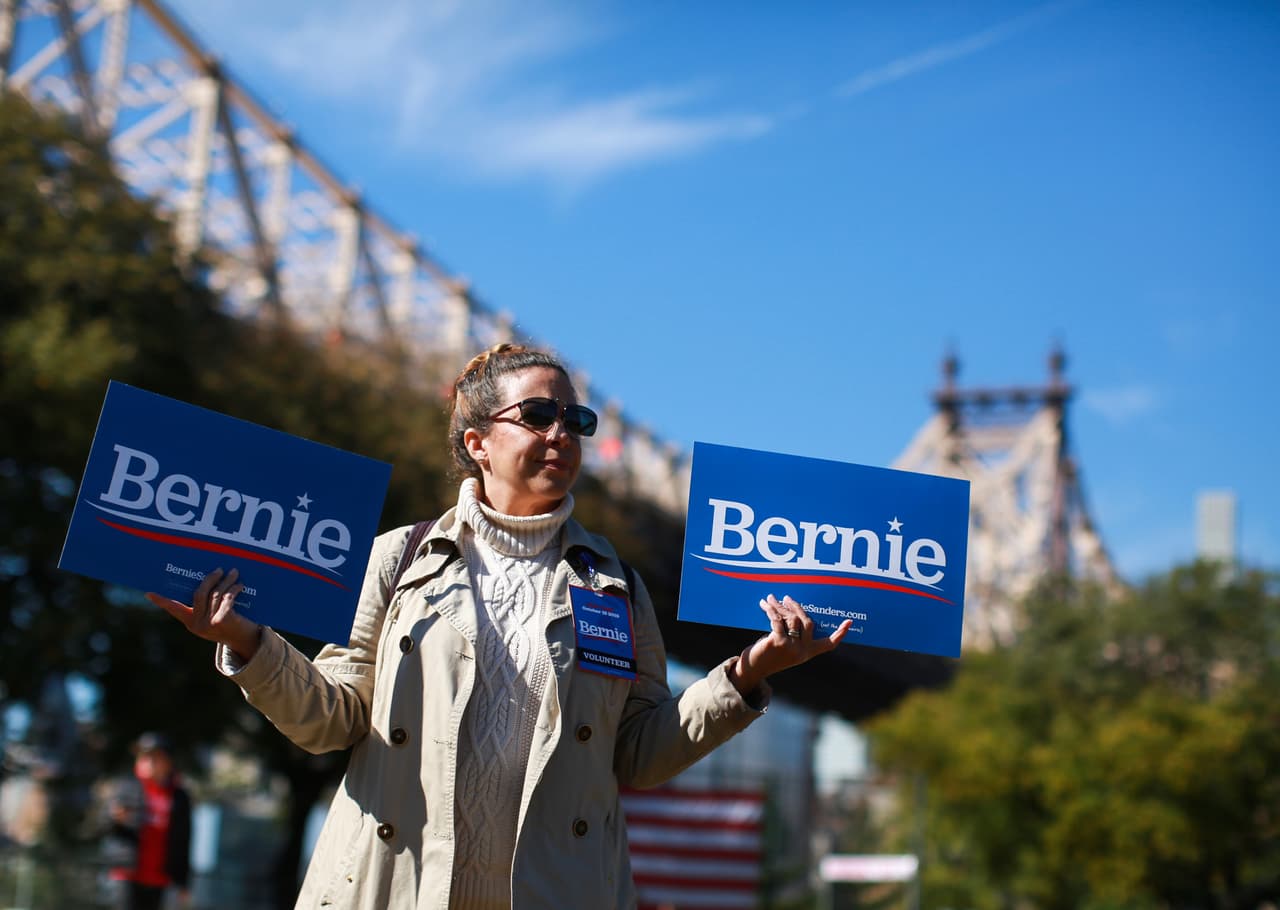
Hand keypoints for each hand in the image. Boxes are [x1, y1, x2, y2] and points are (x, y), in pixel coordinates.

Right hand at [146, 567, 261, 660]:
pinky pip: (227, 598)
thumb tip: (209, 580)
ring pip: (215, 594)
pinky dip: (234, 589)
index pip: (173, 609)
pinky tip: (239, 584)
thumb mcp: (214, 617)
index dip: (161, 601)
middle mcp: (197, 624)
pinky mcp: (223, 620)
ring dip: (226, 581)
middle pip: (199, 594)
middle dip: (209, 579)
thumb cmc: (230, 625)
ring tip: (233, 573)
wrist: (246, 641)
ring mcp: (209, 623)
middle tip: (219, 569)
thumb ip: (208, 605)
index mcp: (191, 622)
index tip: (149, 593)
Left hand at [727, 594, 851, 694]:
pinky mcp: (778, 641)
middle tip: (786, 598)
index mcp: (808, 654)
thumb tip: (792, 609)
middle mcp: (802, 651)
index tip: (849, 622)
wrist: (752, 669)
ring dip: (780, 606)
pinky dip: (770, 610)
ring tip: (771, 599)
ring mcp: (791, 647)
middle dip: (796, 607)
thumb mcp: (786, 648)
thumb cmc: (768, 656)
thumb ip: (794, 635)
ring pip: (791, 619)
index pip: (829, 645)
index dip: (840, 634)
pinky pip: (777, 619)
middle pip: (807, 622)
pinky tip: (765, 605)